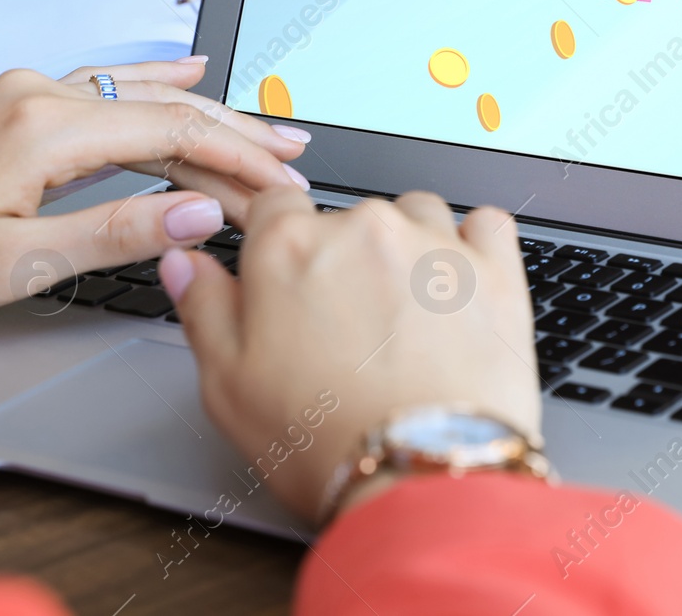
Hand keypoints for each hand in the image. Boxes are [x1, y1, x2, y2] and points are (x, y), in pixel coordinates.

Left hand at [0, 57, 309, 328]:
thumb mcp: (12, 264)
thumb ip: (115, 231)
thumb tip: (200, 212)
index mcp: (42, 130)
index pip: (174, 133)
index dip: (240, 158)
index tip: (285, 185)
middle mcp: (37, 95)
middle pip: (166, 106)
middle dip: (238, 134)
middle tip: (296, 160)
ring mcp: (23, 94)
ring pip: (140, 95)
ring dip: (206, 114)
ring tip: (266, 131)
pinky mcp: (13, 106)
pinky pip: (106, 87)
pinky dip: (157, 86)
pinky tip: (189, 70)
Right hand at [163, 187, 539, 523]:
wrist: (421, 475)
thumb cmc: (323, 440)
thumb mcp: (229, 386)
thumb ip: (205, 309)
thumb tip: (186, 263)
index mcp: (290, 247)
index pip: (275, 205)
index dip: (280, 241)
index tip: (292, 276)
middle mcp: (364, 228)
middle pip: (348, 217)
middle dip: (345, 259)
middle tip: (348, 327)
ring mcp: (434, 243)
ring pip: (417, 214)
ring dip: (409, 248)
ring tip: (406, 315)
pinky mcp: (495, 269)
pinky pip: (487, 226)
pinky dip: (474, 247)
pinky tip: (461, 288)